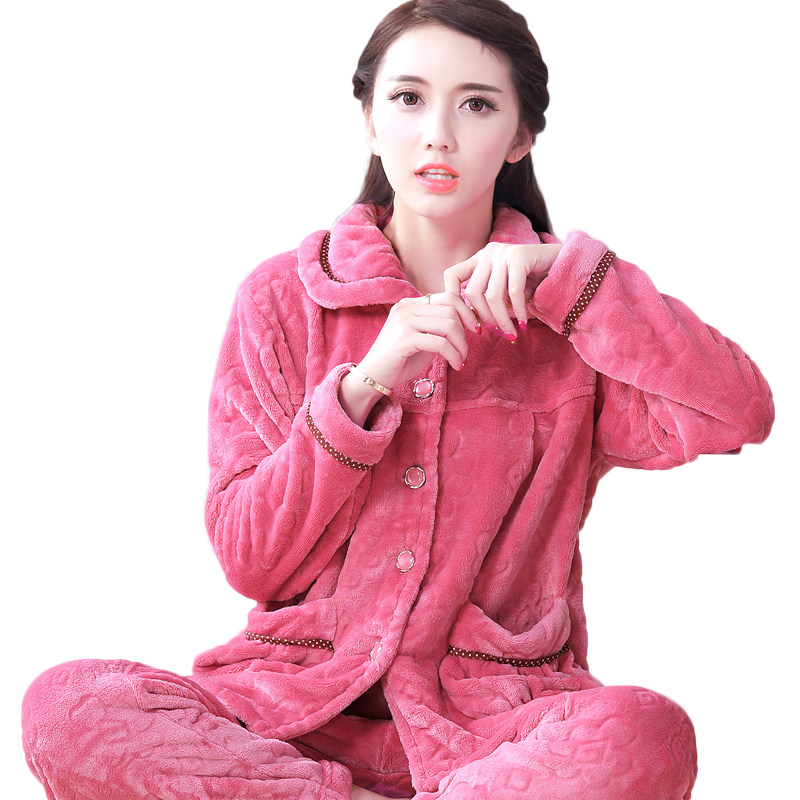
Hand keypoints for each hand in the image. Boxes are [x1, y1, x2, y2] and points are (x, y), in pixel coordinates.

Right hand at [339, 292, 475, 425]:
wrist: (373, 377)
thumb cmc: (400, 360)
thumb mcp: (423, 339)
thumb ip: (440, 328)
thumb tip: (468, 323)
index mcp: (410, 304)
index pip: (448, 296)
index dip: (467, 312)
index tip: (475, 329)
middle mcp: (406, 308)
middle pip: (451, 309)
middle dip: (466, 331)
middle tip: (466, 350)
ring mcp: (404, 321)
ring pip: (448, 325)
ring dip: (461, 345)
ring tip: (461, 359)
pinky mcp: (404, 338)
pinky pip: (440, 343)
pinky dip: (453, 355)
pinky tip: (456, 365)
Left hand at [443, 242, 561, 340]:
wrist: (565, 265)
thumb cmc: (534, 282)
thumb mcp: (506, 291)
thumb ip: (488, 300)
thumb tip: (471, 322)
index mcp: (480, 259)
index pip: (451, 275)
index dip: (450, 297)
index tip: (461, 318)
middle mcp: (489, 253)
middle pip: (471, 292)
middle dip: (482, 317)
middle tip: (493, 331)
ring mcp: (504, 253)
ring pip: (492, 296)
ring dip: (501, 320)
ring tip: (510, 333)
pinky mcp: (520, 257)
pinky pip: (513, 293)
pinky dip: (518, 312)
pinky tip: (523, 323)